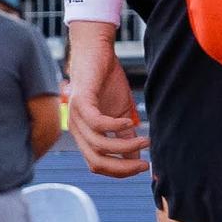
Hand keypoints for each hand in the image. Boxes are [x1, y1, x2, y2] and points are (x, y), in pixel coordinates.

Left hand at [65, 22, 146, 176]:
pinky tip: (130, 122)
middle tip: (145, 164)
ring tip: (145, 141)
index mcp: (84, 135)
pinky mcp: (81, 100)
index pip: (98, 165)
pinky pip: (96, 123)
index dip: (120, 171)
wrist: (96, 50)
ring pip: (99, 145)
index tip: (144, 167)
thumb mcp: (121, 114)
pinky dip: (115, 127)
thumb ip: (127, 137)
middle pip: (96, 162)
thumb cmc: (107, 81)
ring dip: (126, 147)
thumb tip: (139, 159)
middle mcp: (76, 129)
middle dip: (123, 167)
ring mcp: (76, 116)